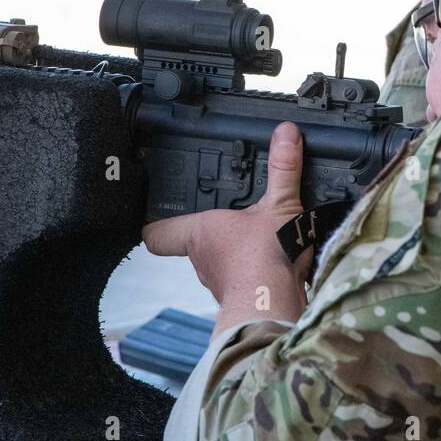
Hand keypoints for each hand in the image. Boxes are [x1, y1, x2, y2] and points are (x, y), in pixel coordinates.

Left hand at [143, 123, 311, 324]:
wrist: (278, 306)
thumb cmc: (266, 259)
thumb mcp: (279, 203)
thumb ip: (283, 168)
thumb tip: (286, 134)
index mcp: (200, 233)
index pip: (157, 234)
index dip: (155, 224)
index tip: (157, 216)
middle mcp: (203, 260)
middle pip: (195, 244)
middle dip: (212, 231)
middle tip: (229, 213)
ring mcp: (220, 282)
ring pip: (220, 262)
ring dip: (235, 251)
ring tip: (258, 235)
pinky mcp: (242, 296)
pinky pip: (243, 278)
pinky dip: (255, 268)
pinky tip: (277, 257)